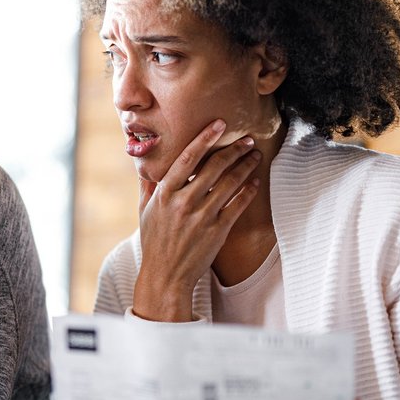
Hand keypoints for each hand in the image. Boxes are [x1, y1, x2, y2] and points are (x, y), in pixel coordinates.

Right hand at [132, 119, 260, 320]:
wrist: (166, 274)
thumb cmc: (154, 241)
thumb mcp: (144, 211)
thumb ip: (148, 185)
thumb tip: (145, 162)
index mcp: (164, 193)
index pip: (187, 158)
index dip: (205, 138)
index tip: (219, 125)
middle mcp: (183, 202)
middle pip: (214, 167)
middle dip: (234, 149)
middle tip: (247, 139)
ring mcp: (202, 216)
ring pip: (230, 183)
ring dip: (246, 166)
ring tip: (254, 155)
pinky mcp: (217, 230)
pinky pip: (238, 205)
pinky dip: (248, 190)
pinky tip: (254, 181)